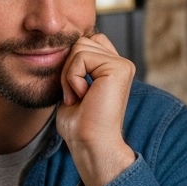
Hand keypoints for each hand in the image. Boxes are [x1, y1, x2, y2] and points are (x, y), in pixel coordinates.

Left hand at [56, 31, 135, 185]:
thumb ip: (75, 65)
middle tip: (76, 96)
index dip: (72, 63)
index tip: (75, 92)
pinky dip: (73, 78)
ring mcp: (123, 64)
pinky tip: (83, 96)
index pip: (86, 41)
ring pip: (79, 46)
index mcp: (113, 67)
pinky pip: (80, 57)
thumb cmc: (80, 124)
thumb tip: (63, 44)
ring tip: (80, 97)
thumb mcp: (73, 87)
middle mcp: (122, 63)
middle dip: (68, 68)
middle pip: (81, 41)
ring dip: (69, 75)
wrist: (90, 144)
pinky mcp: (119, 68)